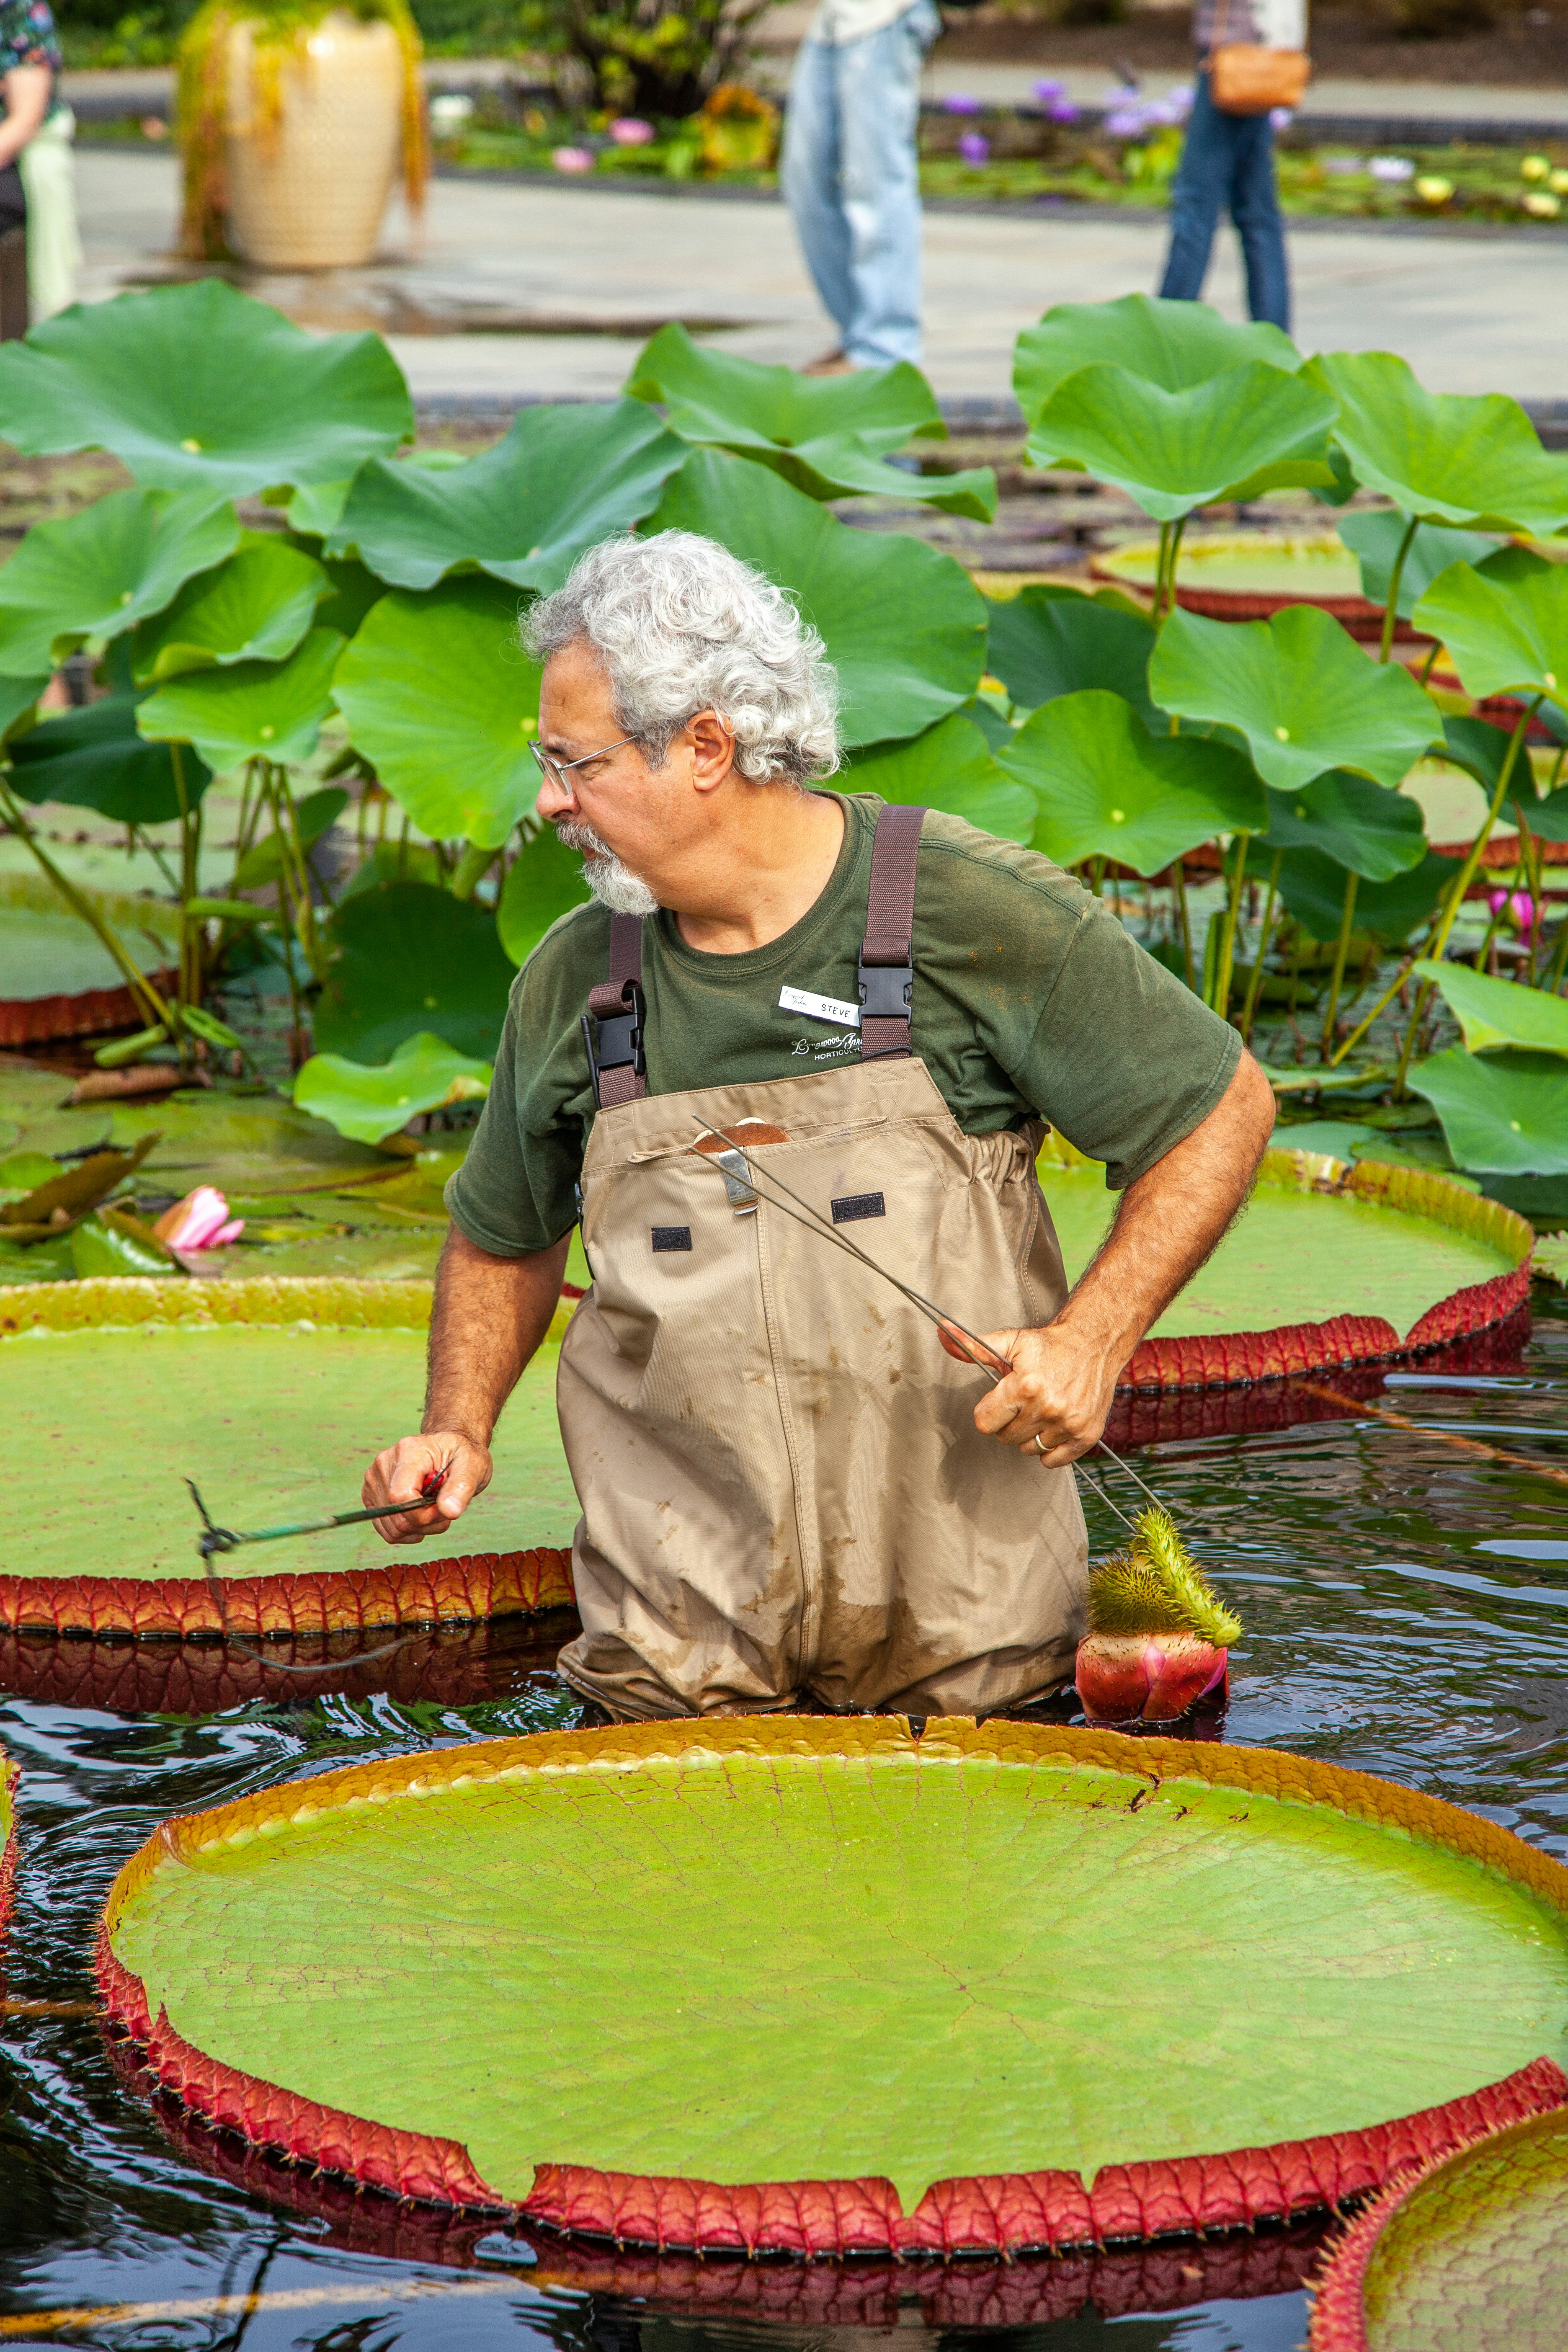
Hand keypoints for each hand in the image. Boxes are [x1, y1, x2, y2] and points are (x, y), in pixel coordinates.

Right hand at [361, 1431, 492, 1545]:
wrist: (449, 1449)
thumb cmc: (461, 1456)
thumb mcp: (473, 1465)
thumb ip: (462, 1487)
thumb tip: (449, 1511)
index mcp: (408, 1452)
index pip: (401, 1497)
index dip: (424, 1515)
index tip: (445, 1509)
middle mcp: (384, 1464)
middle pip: (397, 1518)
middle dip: (427, 1523)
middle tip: (444, 1507)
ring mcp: (374, 1479)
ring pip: (392, 1528)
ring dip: (419, 1528)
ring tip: (434, 1509)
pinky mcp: (372, 1494)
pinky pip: (385, 1529)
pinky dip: (407, 1530)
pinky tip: (421, 1515)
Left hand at [938, 1321, 1119, 1467]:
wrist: (1095, 1343)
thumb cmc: (1050, 1345)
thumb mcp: (1010, 1342)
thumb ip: (973, 1347)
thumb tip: (943, 1334)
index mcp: (1025, 1385)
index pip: (985, 1423)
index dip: (989, 1412)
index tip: (1000, 1401)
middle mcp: (1047, 1407)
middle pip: (1006, 1438)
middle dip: (1009, 1422)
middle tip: (1022, 1403)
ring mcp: (1069, 1423)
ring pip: (1029, 1450)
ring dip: (1030, 1435)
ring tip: (1040, 1411)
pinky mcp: (1086, 1434)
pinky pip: (1053, 1460)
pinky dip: (1051, 1448)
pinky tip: (1054, 1425)